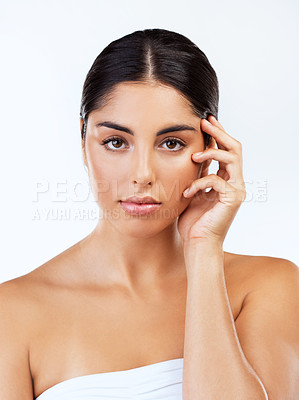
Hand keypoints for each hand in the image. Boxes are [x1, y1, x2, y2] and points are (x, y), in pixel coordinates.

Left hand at [177, 115, 245, 245]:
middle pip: (234, 148)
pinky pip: (216, 180)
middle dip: (219, 133)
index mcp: (226, 179)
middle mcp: (235, 182)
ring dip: (211, 152)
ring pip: (231, 158)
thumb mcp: (193, 190)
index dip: (218, 134)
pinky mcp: (232, 199)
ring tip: (194, 155)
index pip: (226, 150)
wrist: (198, 243)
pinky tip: (186, 191)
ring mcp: (236, 190)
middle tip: (204, 122)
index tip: (205, 122)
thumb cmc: (193, 220)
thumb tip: (196, 153)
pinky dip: (199, 182)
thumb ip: (198, 173)